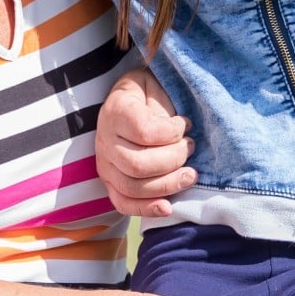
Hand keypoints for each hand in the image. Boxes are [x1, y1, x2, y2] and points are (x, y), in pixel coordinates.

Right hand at [95, 69, 195, 215]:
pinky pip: (123, 203)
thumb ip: (164, 105)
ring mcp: (105, 164)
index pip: (144, 131)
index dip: (171, 132)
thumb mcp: (156, 86)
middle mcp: (104, 140)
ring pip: (133, 187)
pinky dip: (146, 209)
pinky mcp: (110, 182)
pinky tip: (168, 207)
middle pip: (138, 164)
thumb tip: (179, 128)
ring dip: (168, 184)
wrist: (132, 102)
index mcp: (116, 111)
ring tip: (190, 174)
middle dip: (173, 160)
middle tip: (190, 147)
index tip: (186, 124)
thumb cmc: (150, 95)